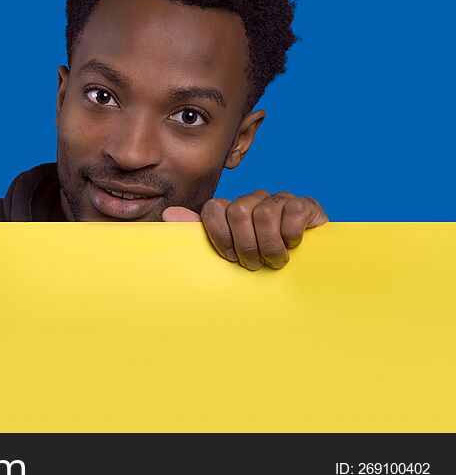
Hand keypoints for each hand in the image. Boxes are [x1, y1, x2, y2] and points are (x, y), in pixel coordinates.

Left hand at [161, 190, 327, 269]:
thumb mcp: (228, 256)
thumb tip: (168, 214)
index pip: (213, 208)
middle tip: (256, 265)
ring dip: (270, 245)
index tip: (231, 258)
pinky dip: (292, 234)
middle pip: (238, 211)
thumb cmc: (260, 266)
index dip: (220, 236)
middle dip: (247, 246)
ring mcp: (280, 200)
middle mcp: (254, 200)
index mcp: (232, 211)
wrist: (304, 274)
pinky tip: (294, 244)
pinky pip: (293, 210)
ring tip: (276, 261)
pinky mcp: (305, 205)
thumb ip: (198, 235)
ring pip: (265, 213)